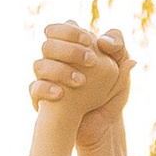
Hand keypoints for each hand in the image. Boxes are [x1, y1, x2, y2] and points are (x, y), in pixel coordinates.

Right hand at [31, 20, 130, 146]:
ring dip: (60, 70)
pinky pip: (34, 89)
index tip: (90, 40)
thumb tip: (105, 42)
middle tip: (91, 60)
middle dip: (69, 50)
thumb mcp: (120, 71)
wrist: (99, 126)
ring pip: (39, 65)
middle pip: (48, 44)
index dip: (71, 31)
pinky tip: (61, 94)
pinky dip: (47, 89)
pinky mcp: (40, 99)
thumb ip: (118, 51)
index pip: (60, 29)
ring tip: (81, 81)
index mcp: (69, 49)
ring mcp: (45, 80)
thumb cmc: (109, 95)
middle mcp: (53, 62)